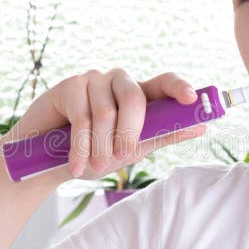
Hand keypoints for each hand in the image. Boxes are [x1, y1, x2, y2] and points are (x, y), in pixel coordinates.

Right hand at [0, 68, 206, 179]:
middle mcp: (118, 83)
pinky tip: (75, 165)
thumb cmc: (94, 154)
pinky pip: (80, 116)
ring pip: (106, 112)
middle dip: (129, 134)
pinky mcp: (69, 86)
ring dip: (100, 146)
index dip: (178, 87)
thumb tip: (201, 126)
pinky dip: (80, 146)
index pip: (163, 82)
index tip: (191, 99)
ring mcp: (93, 81)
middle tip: (120, 158)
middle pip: (134, 98)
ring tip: (93, 167)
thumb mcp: (132, 149)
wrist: (48, 163)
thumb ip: (163, 135)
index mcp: (140, 95)